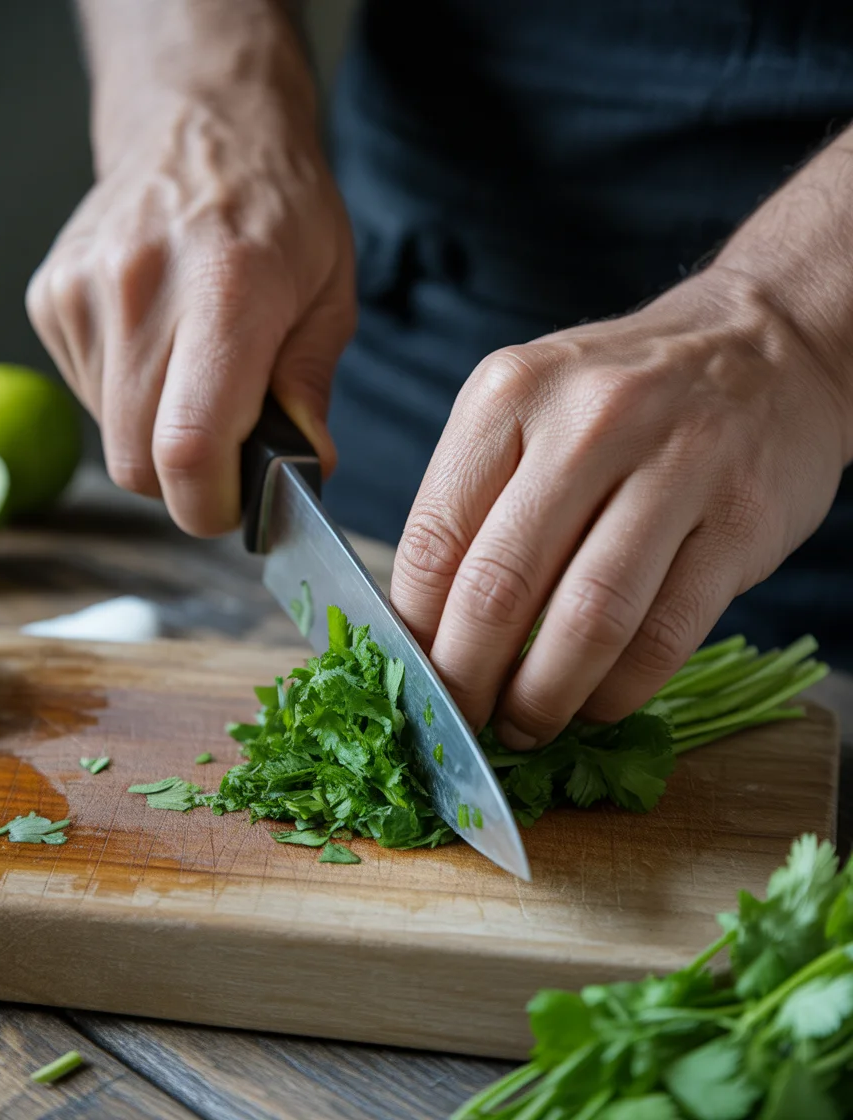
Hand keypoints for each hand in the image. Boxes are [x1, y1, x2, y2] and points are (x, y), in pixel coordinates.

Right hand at [27, 80, 354, 535]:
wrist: (203, 124)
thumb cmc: (280, 210)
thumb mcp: (331, 296)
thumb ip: (312, 389)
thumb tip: (305, 469)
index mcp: (226, 292)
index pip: (187, 447)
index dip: (211, 505)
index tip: (237, 506)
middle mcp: (141, 289)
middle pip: (138, 462)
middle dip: (186, 482)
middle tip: (230, 445)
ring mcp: (84, 291)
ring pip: (111, 437)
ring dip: (158, 435)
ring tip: (198, 374)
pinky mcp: (51, 296)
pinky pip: (89, 395)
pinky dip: (129, 397)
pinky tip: (161, 347)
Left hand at [391, 270, 848, 747]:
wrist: (762, 347)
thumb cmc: (623, 394)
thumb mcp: (529, 407)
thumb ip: (474, 502)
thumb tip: (425, 629)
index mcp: (511, 395)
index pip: (432, 539)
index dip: (415, 631)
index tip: (414, 678)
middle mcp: (589, 422)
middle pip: (500, 586)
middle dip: (468, 679)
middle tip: (461, 720)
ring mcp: (676, 467)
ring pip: (587, 620)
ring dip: (544, 698)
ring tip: (524, 725)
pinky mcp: (740, 522)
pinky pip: (664, 635)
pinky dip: (619, 691)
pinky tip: (596, 703)